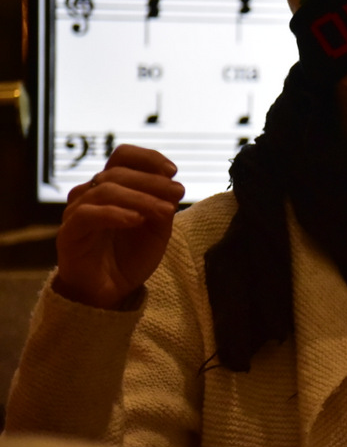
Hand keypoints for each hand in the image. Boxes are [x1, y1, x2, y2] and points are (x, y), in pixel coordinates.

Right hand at [54, 144, 185, 309]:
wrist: (111, 290)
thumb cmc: (132, 255)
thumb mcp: (158, 229)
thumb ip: (163, 205)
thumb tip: (174, 185)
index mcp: (112, 186)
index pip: (123, 156)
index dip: (148, 158)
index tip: (173, 171)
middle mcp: (90, 193)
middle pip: (117, 172)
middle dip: (153, 181)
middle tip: (178, 193)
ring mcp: (77, 211)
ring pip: (105, 190)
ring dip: (141, 198)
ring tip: (166, 211)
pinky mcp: (69, 233)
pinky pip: (88, 214)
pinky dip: (115, 213)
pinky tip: (137, 220)